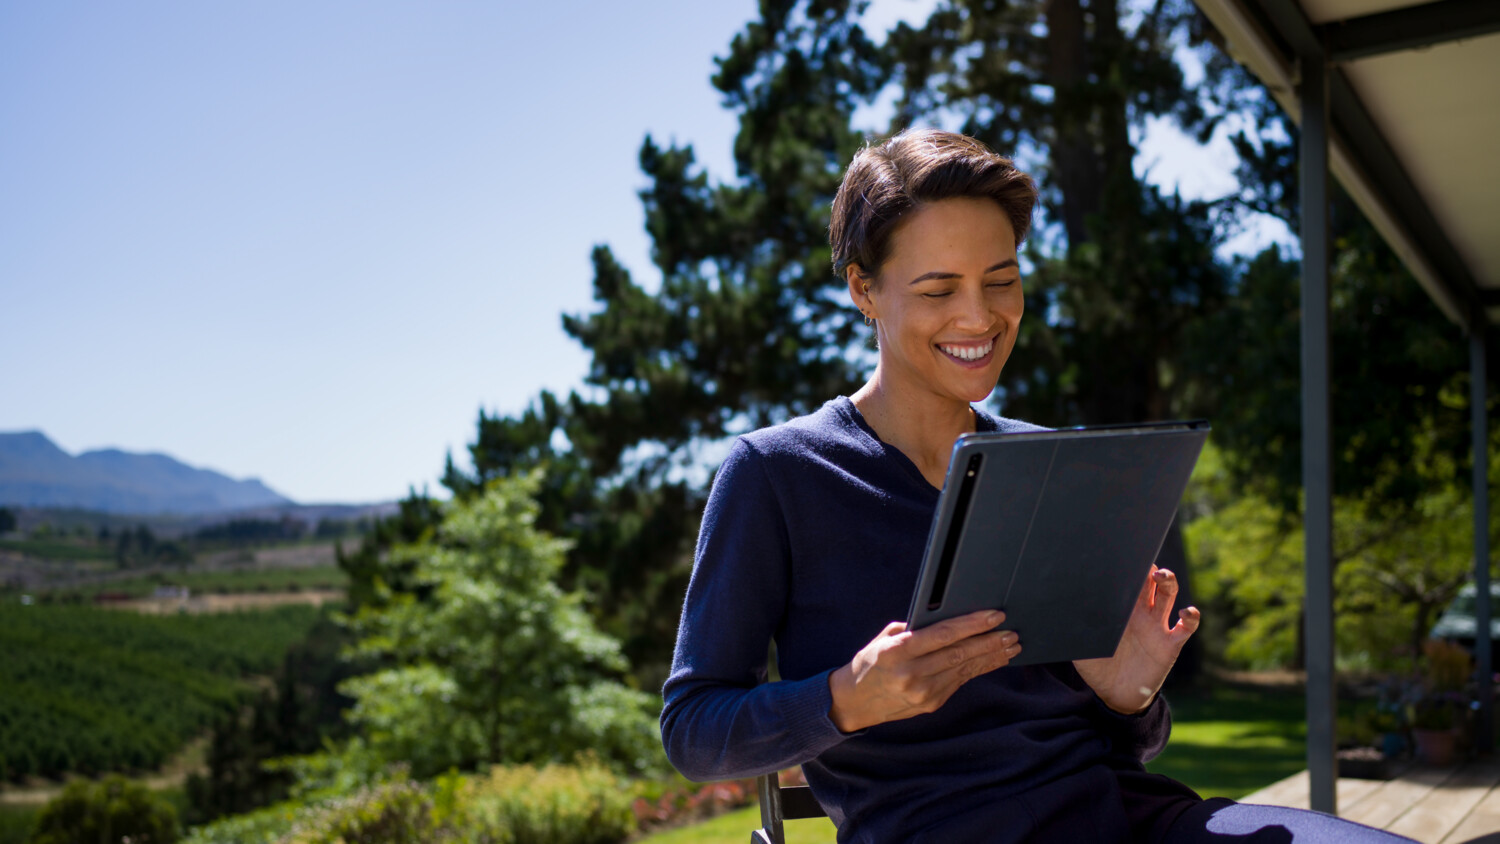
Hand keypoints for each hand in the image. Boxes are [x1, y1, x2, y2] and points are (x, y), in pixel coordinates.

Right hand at [827, 610, 1020, 731]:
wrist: (853, 702)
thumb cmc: (870, 662)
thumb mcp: (884, 639)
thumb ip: (914, 629)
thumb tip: (948, 617)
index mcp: (897, 652)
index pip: (942, 635)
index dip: (971, 625)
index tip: (994, 615)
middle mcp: (911, 674)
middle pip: (959, 654)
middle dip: (989, 642)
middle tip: (1011, 632)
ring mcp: (922, 693)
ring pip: (964, 670)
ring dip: (991, 657)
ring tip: (1011, 646)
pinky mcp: (931, 704)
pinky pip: (960, 682)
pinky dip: (978, 669)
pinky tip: (993, 660)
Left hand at [1074, 566, 1199, 714]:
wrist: (1116, 695)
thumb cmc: (1098, 667)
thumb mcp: (1083, 648)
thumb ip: (1076, 631)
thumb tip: (1060, 614)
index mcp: (1120, 610)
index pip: (1126, 582)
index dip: (1127, 568)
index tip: (1121, 555)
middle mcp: (1141, 613)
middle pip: (1148, 581)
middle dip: (1146, 567)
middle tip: (1141, 559)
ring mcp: (1157, 626)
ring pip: (1167, 595)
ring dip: (1168, 582)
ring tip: (1160, 575)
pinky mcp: (1170, 644)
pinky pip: (1185, 627)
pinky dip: (1191, 617)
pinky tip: (1186, 612)